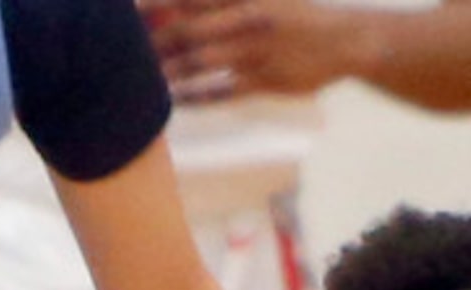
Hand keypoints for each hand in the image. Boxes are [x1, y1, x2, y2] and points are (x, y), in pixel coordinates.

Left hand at [143, 0, 355, 99]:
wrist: (344, 39)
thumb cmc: (296, 12)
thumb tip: (183, 2)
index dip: (157, 4)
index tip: (128, 10)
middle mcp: (246, 20)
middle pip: (188, 29)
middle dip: (155, 39)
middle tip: (127, 48)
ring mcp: (255, 53)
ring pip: (202, 63)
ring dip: (170, 70)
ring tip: (143, 77)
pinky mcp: (266, 81)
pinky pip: (225, 91)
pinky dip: (199, 96)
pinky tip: (176, 100)